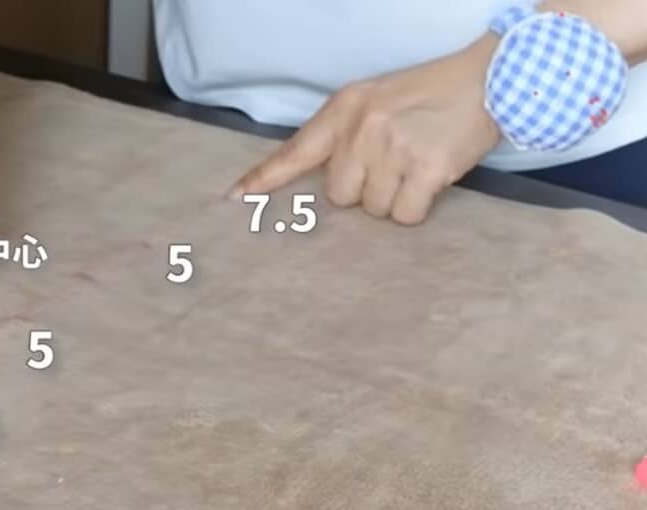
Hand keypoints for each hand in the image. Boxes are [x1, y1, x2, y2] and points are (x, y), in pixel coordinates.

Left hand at [232, 36, 501, 224]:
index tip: (235, 198)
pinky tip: (431, 178)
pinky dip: (417, 207)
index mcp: (345, 109)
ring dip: (394, 198)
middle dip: (364, 189)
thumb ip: (344, 134)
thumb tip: (326, 185)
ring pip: (373, 209)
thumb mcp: (375, 101)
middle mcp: (363, 129)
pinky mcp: (426, 169)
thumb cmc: (429, 94)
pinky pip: (405, 215)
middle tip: (393, 162)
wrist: (489, 79)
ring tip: (416, 164)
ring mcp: (393, 149)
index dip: (264, 179)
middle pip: (340, 195)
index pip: (295, 151)